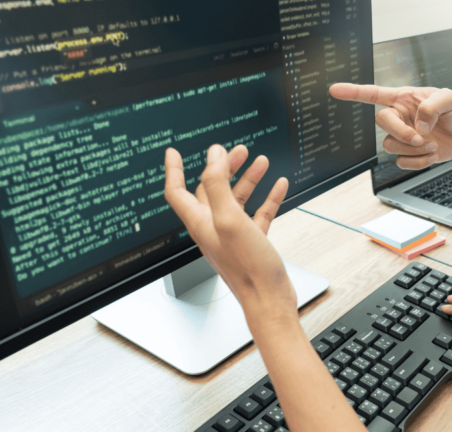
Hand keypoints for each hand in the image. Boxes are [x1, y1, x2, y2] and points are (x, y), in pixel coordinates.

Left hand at [164, 144, 296, 321]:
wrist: (270, 300)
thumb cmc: (249, 268)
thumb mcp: (230, 219)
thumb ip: (218, 184)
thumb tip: (212, 157)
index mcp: (200, 223)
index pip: (176, 191)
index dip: (173, 169)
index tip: (174, 152)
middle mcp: (214, 227)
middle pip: (211, 189)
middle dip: (223, 166)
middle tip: (237, 150)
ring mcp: (233, 235)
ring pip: (237, 199)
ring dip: (248, 178)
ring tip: (260, 161)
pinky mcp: (253, 242)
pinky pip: (258, 213)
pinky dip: (267, 197)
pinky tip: (278, 186)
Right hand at [329, 83, 451, 168]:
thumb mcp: (450, 98)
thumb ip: (432, 106)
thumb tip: (418, 125)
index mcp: (404, 99)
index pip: (373, 94)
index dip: (353, 92)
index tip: (334, 90)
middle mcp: (400, 117)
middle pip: (381, 123)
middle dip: (401, 132)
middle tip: (422, 137)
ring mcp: (403, 136)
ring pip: (390, 145)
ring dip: (413, 148)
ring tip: (432, 144)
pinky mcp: (410, 154)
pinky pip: (402, 162)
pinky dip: (418, 162)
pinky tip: (432, 154)